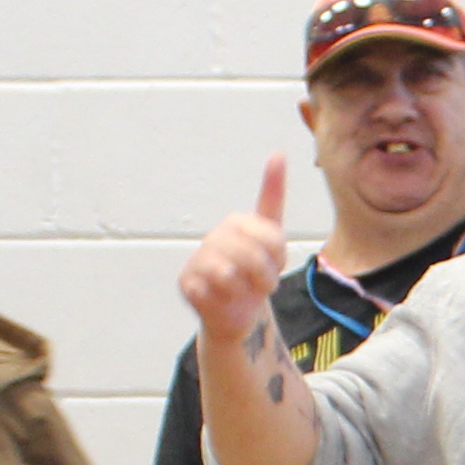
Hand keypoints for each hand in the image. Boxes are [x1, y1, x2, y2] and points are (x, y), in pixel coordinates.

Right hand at [181, 157, 290, 348]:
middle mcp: (216, 236)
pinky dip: (225, 301)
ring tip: (243, 290)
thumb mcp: (274, 240)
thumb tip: (278, 152)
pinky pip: (212, 292)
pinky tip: (222, 298)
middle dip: (264, 276)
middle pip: (252, 257)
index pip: (271, 237)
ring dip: (245, 291)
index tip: (276, 261)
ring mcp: (198, 258)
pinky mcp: (186, 282)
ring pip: (229, 275)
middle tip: (263, 283)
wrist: (238, 313)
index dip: (278, 256)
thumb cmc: (255, 274)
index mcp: (238, 222)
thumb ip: (273, 197)